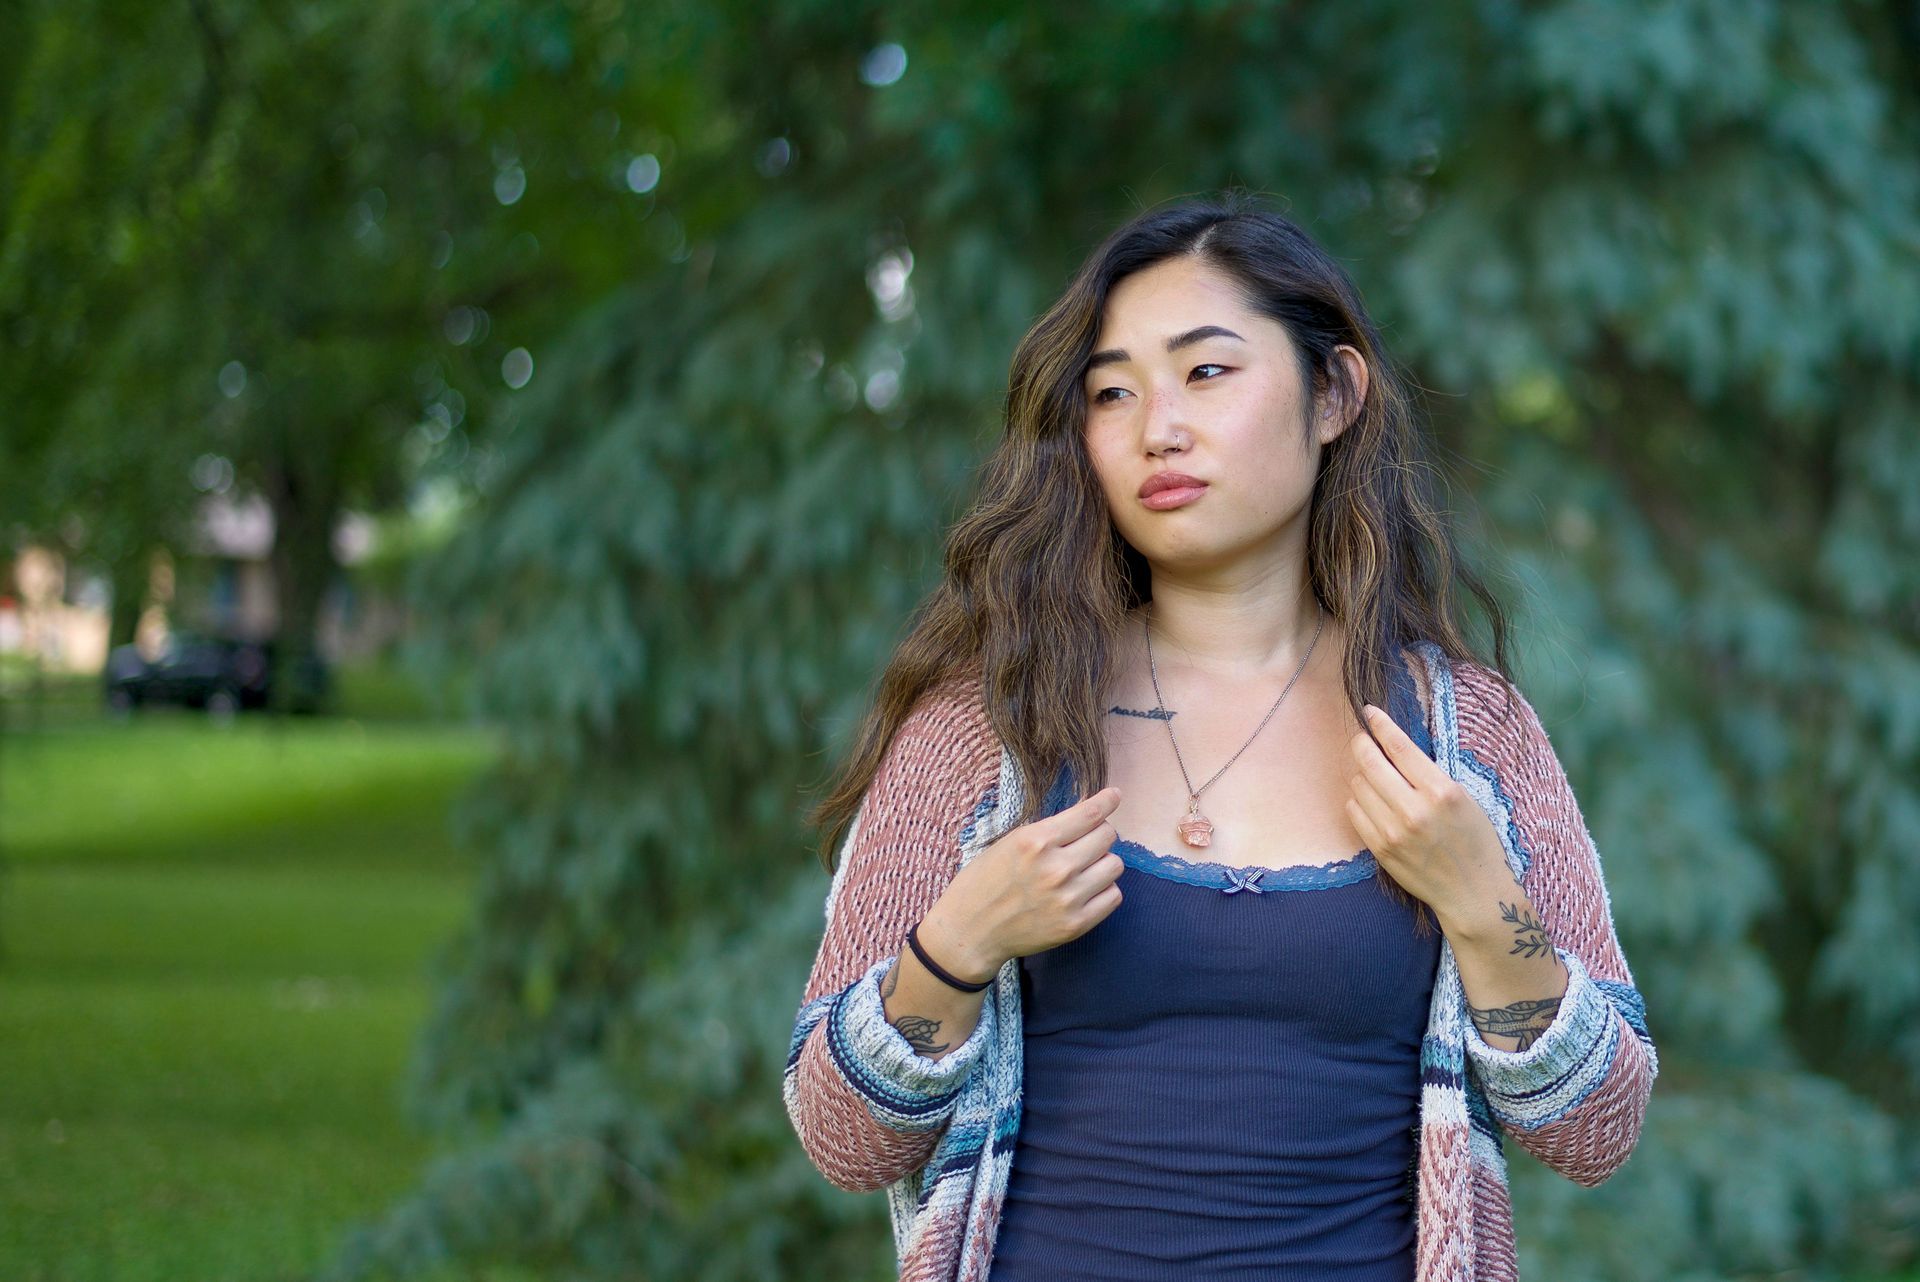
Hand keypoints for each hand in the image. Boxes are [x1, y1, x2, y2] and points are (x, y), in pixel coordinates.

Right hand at [924, 785, 1126, 981]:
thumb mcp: (1010, 843)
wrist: (970, 932)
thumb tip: (1089, 817)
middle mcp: (1056, 868)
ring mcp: (1068, 898)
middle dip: (1098, 834)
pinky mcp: (1076, 924)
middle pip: (1107, 836)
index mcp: (1035, 841)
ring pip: (1114, 865)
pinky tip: (1085, 891)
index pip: (1089, 813)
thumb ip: (1049, 831)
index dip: (1107, 801)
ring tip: (1082, 870)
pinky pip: (1113, 896)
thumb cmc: (984, 882)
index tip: (1114, 796)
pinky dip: (1103, 890)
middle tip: (1085, 842)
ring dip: (1102, 863)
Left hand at [1346, 703, 1516, 928]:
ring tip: (1378, 780)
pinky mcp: (1380, 849)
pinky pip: (1354, 811)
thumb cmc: (1475, 841)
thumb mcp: (1464, 798)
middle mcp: (1414, 810)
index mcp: (1441, 791)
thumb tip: (1393, 745)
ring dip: (1363, 776)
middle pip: (1370, 762)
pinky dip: (1359, 801)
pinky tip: (1373, 803)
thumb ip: (1429, 774)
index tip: (1369, 712)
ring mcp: (1393, 831)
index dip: (1380, 724)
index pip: (1399, 746)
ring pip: (1358, 785)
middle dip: (1362, 744)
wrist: (1473, 892)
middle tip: (1363, 740)